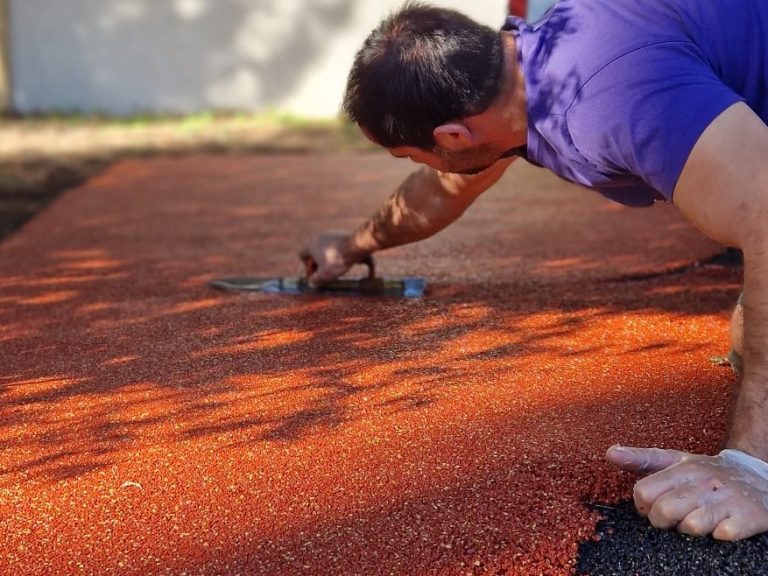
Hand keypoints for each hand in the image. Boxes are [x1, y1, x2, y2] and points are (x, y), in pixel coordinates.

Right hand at [299, 232, 369, 285]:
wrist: (355, 246)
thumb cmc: (336, 261)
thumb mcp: (324, 275)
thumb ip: (315, 280)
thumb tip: (311, 283)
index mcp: (310, 244)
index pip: (302, 255)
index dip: (306, 266)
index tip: (314, 274)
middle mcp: (319, 237)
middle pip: (314, 252)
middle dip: (317, 263)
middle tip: (323, 273)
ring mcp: (331, 234)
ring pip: (325, 249)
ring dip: (328, 259)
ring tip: (335, 269)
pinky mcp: (342, 234)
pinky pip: (336, 246)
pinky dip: (337, 254)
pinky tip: (345, 262)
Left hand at [606, 445, 767, 540]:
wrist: (760, 476)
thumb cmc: (708, 472)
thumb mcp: (676, 460)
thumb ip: (641, 459)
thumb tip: (609, 453)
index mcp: (683, 468)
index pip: (644, 492)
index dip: (644, 506)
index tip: (653, 507)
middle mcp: (704, 481)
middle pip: (664, 511)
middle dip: (663, 522)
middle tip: (674, 519)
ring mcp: (727, 499)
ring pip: (691, 525)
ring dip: (690, 530)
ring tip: (697, 521)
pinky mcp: (749, 516)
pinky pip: (723, 535)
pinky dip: (718, 535)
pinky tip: (721, 527)